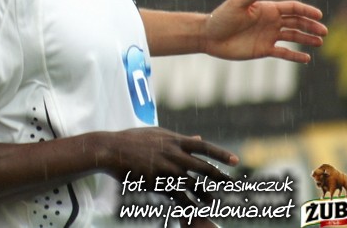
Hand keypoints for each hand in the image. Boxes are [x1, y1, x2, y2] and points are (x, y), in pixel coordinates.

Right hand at [103, 127, 237, 206]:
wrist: (111, 149)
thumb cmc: (131, 139)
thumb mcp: (157, 134)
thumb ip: (179, 138)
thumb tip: (199, 138)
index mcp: (174, 140)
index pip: (204, 146)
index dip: (220, 154)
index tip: (236, 161)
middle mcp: (173, 154)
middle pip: (204, 168)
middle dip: (221, 178)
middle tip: (234, 187)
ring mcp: (166, 169)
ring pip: (193, 185)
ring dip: (206, 195)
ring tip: (216, 204)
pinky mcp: (157, 182)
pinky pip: (177, 196)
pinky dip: (188, 205)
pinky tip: (195, 212)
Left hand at [204, 0, 326, 62]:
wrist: (209, 36)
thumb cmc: (221, 17)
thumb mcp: (237, 3)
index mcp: (266, 9)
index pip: (292, 8)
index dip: (306, 11)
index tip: (319, 15)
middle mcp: (270, 22)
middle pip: (296, 22)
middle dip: (311, 26)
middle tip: (324, 31)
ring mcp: (268, 36)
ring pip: (293, 37)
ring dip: (307, 39)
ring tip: (319, 42)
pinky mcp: (263, 49)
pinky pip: (283, 53)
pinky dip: (295, 56)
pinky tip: (306, 59)